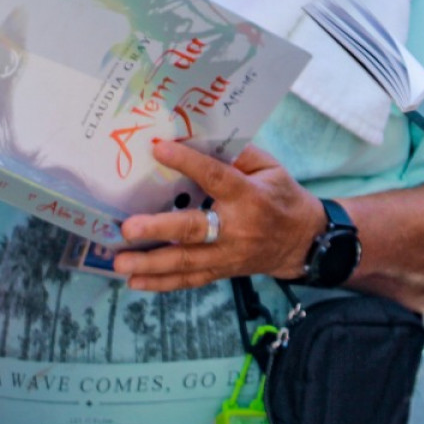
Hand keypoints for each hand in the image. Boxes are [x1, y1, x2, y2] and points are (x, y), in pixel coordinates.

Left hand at [112, 141, 321, 292]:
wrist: (303, 241)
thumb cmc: (281, 197)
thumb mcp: (270, 168)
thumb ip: (239, 155)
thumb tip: (200, 139)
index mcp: (248, 195)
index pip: (216, 177)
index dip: (187, 163)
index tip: (158, 149)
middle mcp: (236, 228)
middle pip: (194, 230)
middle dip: (159, 229)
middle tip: (128, 228)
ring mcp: (227, 254)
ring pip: (186, 262)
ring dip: (150, 264)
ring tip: (120, 263)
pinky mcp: (221, 271)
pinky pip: (189, 280)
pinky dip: (161, 283)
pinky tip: (134, 281)